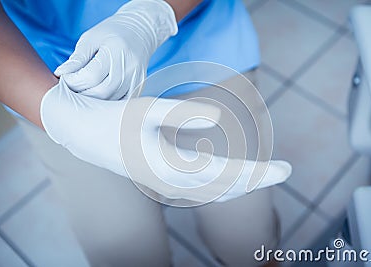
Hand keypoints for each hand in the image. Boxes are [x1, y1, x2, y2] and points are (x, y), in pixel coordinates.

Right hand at [40, 78, 291, 201]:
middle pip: (225, 188)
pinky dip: (223, 188)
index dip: (258, 174)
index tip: (286, 171)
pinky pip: (201, 191)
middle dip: (257, 181)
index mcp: (170, 165)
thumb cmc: (116, 118)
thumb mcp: (149, 109)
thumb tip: (220, 118)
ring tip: (266, 176)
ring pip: (214, 193)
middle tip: (285, 172)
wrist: (84, 134)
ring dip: (242, 186)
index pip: (226, 174)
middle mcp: (171, 182)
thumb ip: (184, 113)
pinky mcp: (163, 183)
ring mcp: (167, 186)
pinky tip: (234, 181)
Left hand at [54, 0, 177, 99]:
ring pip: (111, 100)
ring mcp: (137, 78)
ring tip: (82, 92)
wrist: (140, 31)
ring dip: (93, 101)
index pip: (91, 76)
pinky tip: (97, 97)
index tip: (65, 77)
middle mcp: (129, 67)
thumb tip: (60, 73)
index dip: (74, 81)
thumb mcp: (91, 39)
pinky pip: (121, 102)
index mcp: (116, 51)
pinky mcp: (140, 86)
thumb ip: (77, 58)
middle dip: (81, 94)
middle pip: (102, 92)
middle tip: (71, 88)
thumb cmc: (112, 33)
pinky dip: (107, 103)